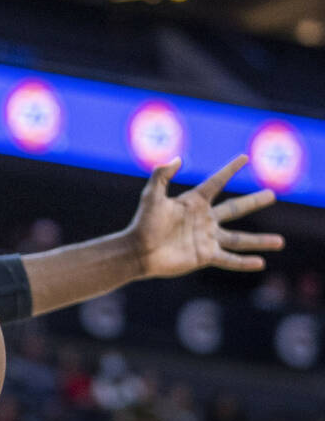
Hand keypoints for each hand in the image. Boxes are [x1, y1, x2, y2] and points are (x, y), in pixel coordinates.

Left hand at [128, 155, 284, 278]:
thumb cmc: (143, 222)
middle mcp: (204, 219)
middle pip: (235, 208)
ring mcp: (206, 238)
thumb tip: (177, 158)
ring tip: (281, 241)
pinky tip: (261, 263)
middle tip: (272, 194)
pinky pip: (229, 259)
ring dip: (260, 241)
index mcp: (193, 202)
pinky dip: (244, 262)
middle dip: (254, 201)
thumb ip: (162, 175)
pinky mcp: (205, 255)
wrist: (138, 251)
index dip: (230, 169)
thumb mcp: (151, 196)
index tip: (245, 157)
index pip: (217, 182)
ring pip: (240, 239)